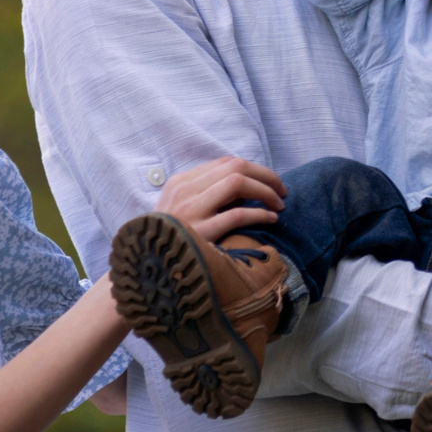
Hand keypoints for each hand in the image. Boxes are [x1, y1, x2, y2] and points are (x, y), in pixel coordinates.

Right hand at [155, 155, 285, 243]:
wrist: (148, 268)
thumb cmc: (171, 240)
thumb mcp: (183, 210)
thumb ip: (209, 195)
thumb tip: (250, 189)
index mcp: (180, 182)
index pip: (225, 162)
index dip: (255, 169)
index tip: (270, 182)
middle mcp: (184, 191)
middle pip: (235, 167)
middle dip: (266, 176)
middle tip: (282, 191)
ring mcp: (189, 211)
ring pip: (237, 183)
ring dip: (265, 191)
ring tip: (279, 204)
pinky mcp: (199, 234)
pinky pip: (236, 215)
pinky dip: (259, 214)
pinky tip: (271, 219)